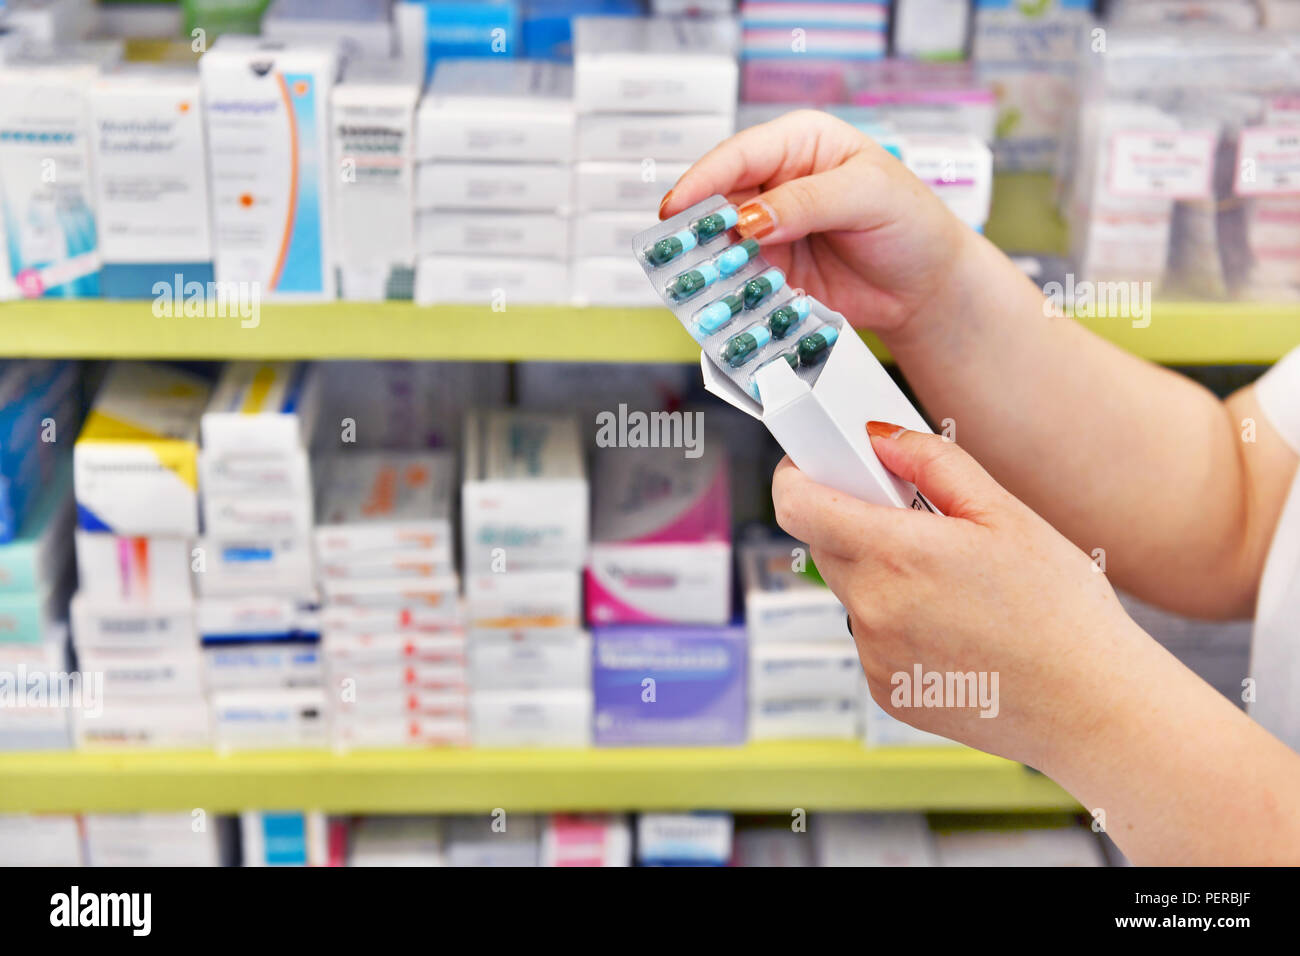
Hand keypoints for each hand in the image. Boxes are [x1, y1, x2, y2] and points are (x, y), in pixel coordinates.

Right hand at [659, 109, 977, 337]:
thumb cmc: (911, 225)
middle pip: (719, 199)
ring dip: (708, 263)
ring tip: (695, 282)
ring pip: (721, 243)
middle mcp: (777, 184)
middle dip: (698, 226)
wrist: (927, 287)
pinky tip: (721, 301)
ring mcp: (770, 231)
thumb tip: (751, 218)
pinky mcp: (770, 273)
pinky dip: (727, 291)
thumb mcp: (868, 196)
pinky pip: (737, 280)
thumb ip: (808, 202)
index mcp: (799, 144)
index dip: (704, 179)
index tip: (676, 207)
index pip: (740, 155)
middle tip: (676, 251)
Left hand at [771, 421, 1164, 774]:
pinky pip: (872, 638)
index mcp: (895, 554)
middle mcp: (872, 609)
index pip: (797, 505)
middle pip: (827, 544)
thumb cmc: (1061, 612)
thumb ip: (933, 463)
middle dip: (858, 522)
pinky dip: (898, 625)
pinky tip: (957, 629)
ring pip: (853, 592)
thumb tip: (882, 439)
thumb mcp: (1005, 513)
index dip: (797, 476)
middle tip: (918, 522)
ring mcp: (874, 656)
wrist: (1093, 709)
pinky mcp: (886, 692)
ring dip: (882, 577)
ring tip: (954, 586)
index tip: (814, 465)